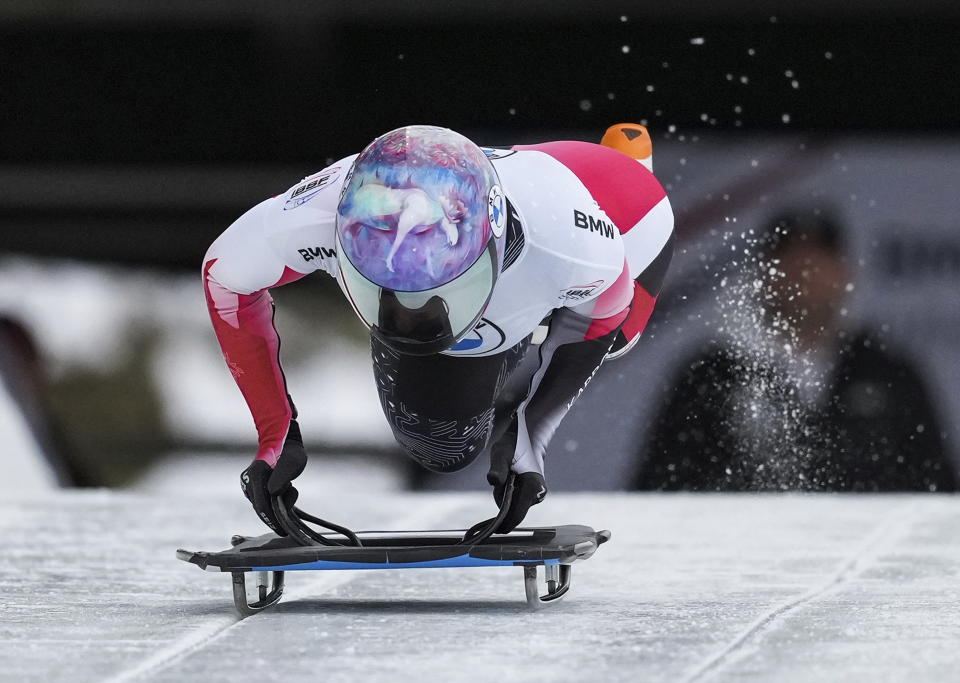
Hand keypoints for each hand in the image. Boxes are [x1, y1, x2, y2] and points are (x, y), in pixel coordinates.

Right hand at [241, 420, 307, 533]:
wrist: (283, 440)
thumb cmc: (290, 450)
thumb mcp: (293, 463)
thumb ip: (283, 477)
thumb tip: (273, 493)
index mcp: (255, 474)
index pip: (262, 505)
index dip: (272, 520)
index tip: (282, 531)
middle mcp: (248, 481)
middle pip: (261, 507)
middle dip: (277, 512)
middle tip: (291, 514)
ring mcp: (249, 484)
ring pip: (264, 504)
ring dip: (279, 502)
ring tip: (290, 487)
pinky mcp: (254, 486)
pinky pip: (264, 500)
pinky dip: (277, 500)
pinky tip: (286, 488)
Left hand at [487, 416, 547, 532]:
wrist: (528, 436)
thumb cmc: (514, 444)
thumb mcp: (500, 454)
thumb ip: (497, 469)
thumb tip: (494, 481)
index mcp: (532, 487)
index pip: (516, 516)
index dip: (503, 525)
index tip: (492, 532)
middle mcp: (537, 494)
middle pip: (514, 512)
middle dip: (502, 505)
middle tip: (500, 482)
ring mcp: (536, 494)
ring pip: (515, 507)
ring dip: (505, 499)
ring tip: (505, 478)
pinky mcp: (533, 493)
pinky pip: (518, 502)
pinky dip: (510, 496)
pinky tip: (509, 482)